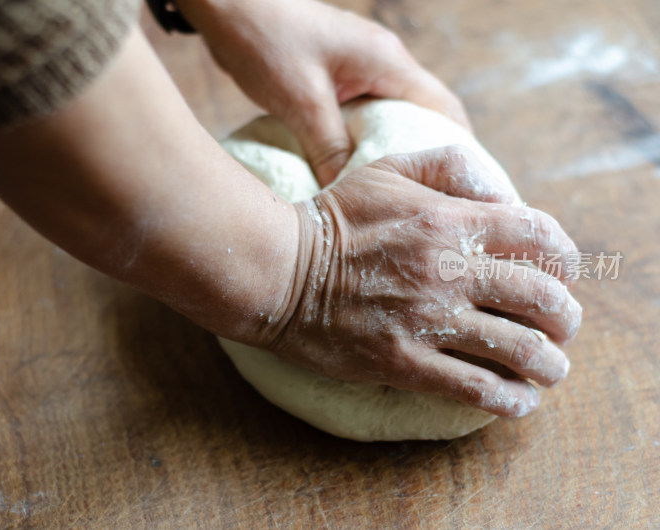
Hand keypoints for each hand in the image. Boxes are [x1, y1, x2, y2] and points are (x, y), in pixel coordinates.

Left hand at [176, 0, 469, 184]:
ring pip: (392, 115)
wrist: (228, 5)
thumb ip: (329, 147)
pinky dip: (365, 139)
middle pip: (424, 114)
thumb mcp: (301, 101)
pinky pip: (364, 112)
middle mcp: (383, 62)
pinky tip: (355, 167)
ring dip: (392, 149)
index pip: (443, 109)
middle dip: (428, 154)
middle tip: (430, 198)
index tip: (464, 188)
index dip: (459, 148)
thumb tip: (349, 191)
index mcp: (387, 62)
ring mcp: (361, 67)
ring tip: (394, 192)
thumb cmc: (265, 41)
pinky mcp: (338, 75)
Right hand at [260, 157, 581, 416]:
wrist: (278, 270)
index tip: (562, 274)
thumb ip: (451, 166)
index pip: (542, 237)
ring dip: (549, 365)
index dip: (566, 259)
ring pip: (519, 350)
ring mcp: (427, 319)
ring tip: (549, 369)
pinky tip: (518, 400)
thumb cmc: (336, 217)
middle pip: (543, 299)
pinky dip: (509, 399)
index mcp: (450, 220)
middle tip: (560, 327)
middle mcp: (448, 270)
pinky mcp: (403, 361)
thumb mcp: (389, 169)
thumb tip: (501, 193)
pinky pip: (475, 388)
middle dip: (565, 318)